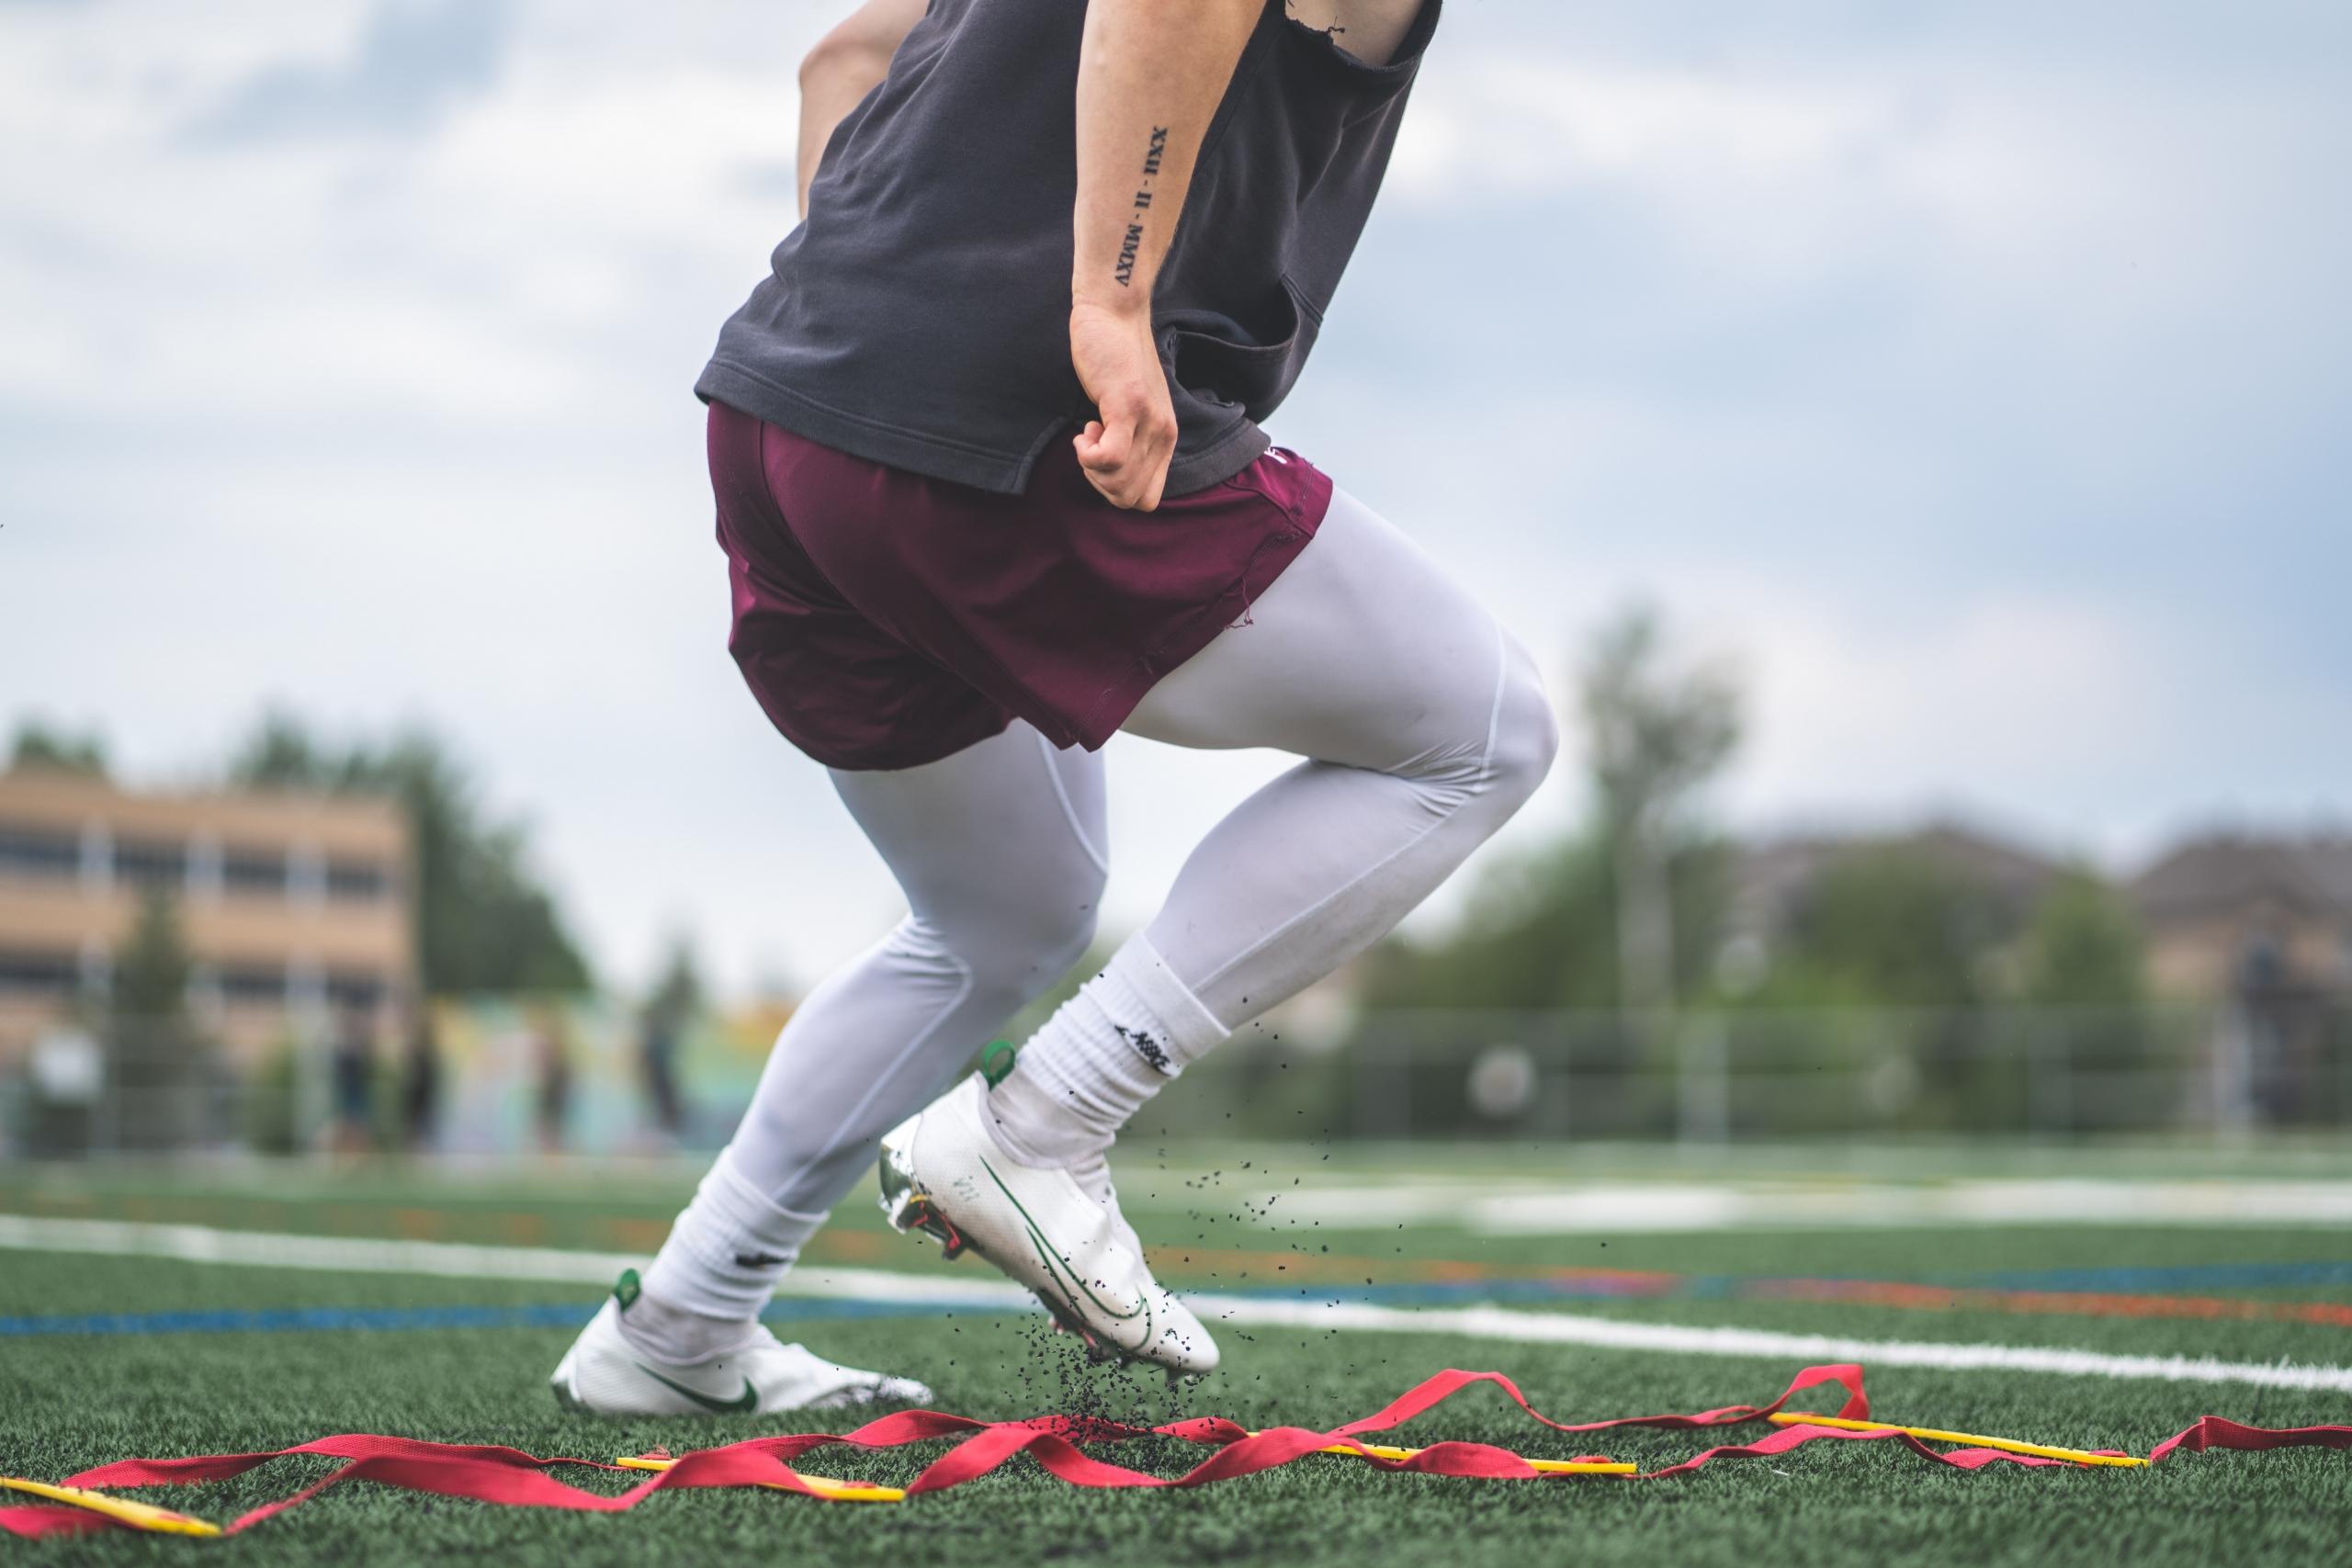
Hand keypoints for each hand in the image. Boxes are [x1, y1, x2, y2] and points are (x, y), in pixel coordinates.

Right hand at [1069, 298, 1177, 510]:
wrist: (1113, 313)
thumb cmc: (1114, 357)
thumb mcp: (1132, 408)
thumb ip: (1131, 438)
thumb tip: (1110, 473)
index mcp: (1165, 439)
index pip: (1148, 499)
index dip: (1117, 490)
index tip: (1104, 458)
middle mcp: (1163, 434)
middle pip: (1131, 498)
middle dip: (1101, 483)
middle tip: (1092, 447)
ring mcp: (1147, 422)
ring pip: (1119, 483)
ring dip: (1093, 467)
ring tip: (1090, 432)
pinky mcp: (1126, 407)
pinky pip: (1109, 459)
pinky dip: (1088, 454)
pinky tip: (1085, 430)